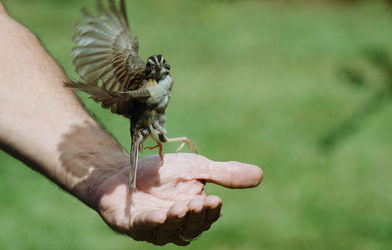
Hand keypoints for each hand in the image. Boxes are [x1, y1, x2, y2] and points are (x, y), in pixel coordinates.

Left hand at [93, 153, 262, 245]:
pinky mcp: (133, 224)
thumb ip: (224, 174)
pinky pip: (145, 226)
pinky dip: (153, 222)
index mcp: (194, 211)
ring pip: (171, 231)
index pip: (208, 217)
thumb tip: (260, 175)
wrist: (125, 169)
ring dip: (178, 219)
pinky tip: (161, 216)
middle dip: (196, 216)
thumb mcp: (196, 168)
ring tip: (181, 207)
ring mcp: (155, 227)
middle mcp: (177, 223)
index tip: (214, 200)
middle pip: (191, 227)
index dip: (211, 212)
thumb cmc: (163, 172)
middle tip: (198, 201)